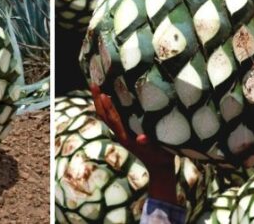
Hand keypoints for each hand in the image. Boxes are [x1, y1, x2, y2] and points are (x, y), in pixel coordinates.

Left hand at [90, 85, 177, 203]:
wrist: (159, 168)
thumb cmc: (160, 157)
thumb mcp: (157, 150)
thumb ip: (148, 144)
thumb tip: (142, 138)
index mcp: (126, 137)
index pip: (114, 120)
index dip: (108, 107)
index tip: (103, 94)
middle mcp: (120, 134)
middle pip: (104, 116)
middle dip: (97, 101)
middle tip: (94, 84)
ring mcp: (121, 132)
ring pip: (106, 116)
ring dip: (100, 102)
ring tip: (98, 87)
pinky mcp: (124, 131)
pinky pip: (112, 117)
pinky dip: (108, 106)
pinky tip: (110, 96)